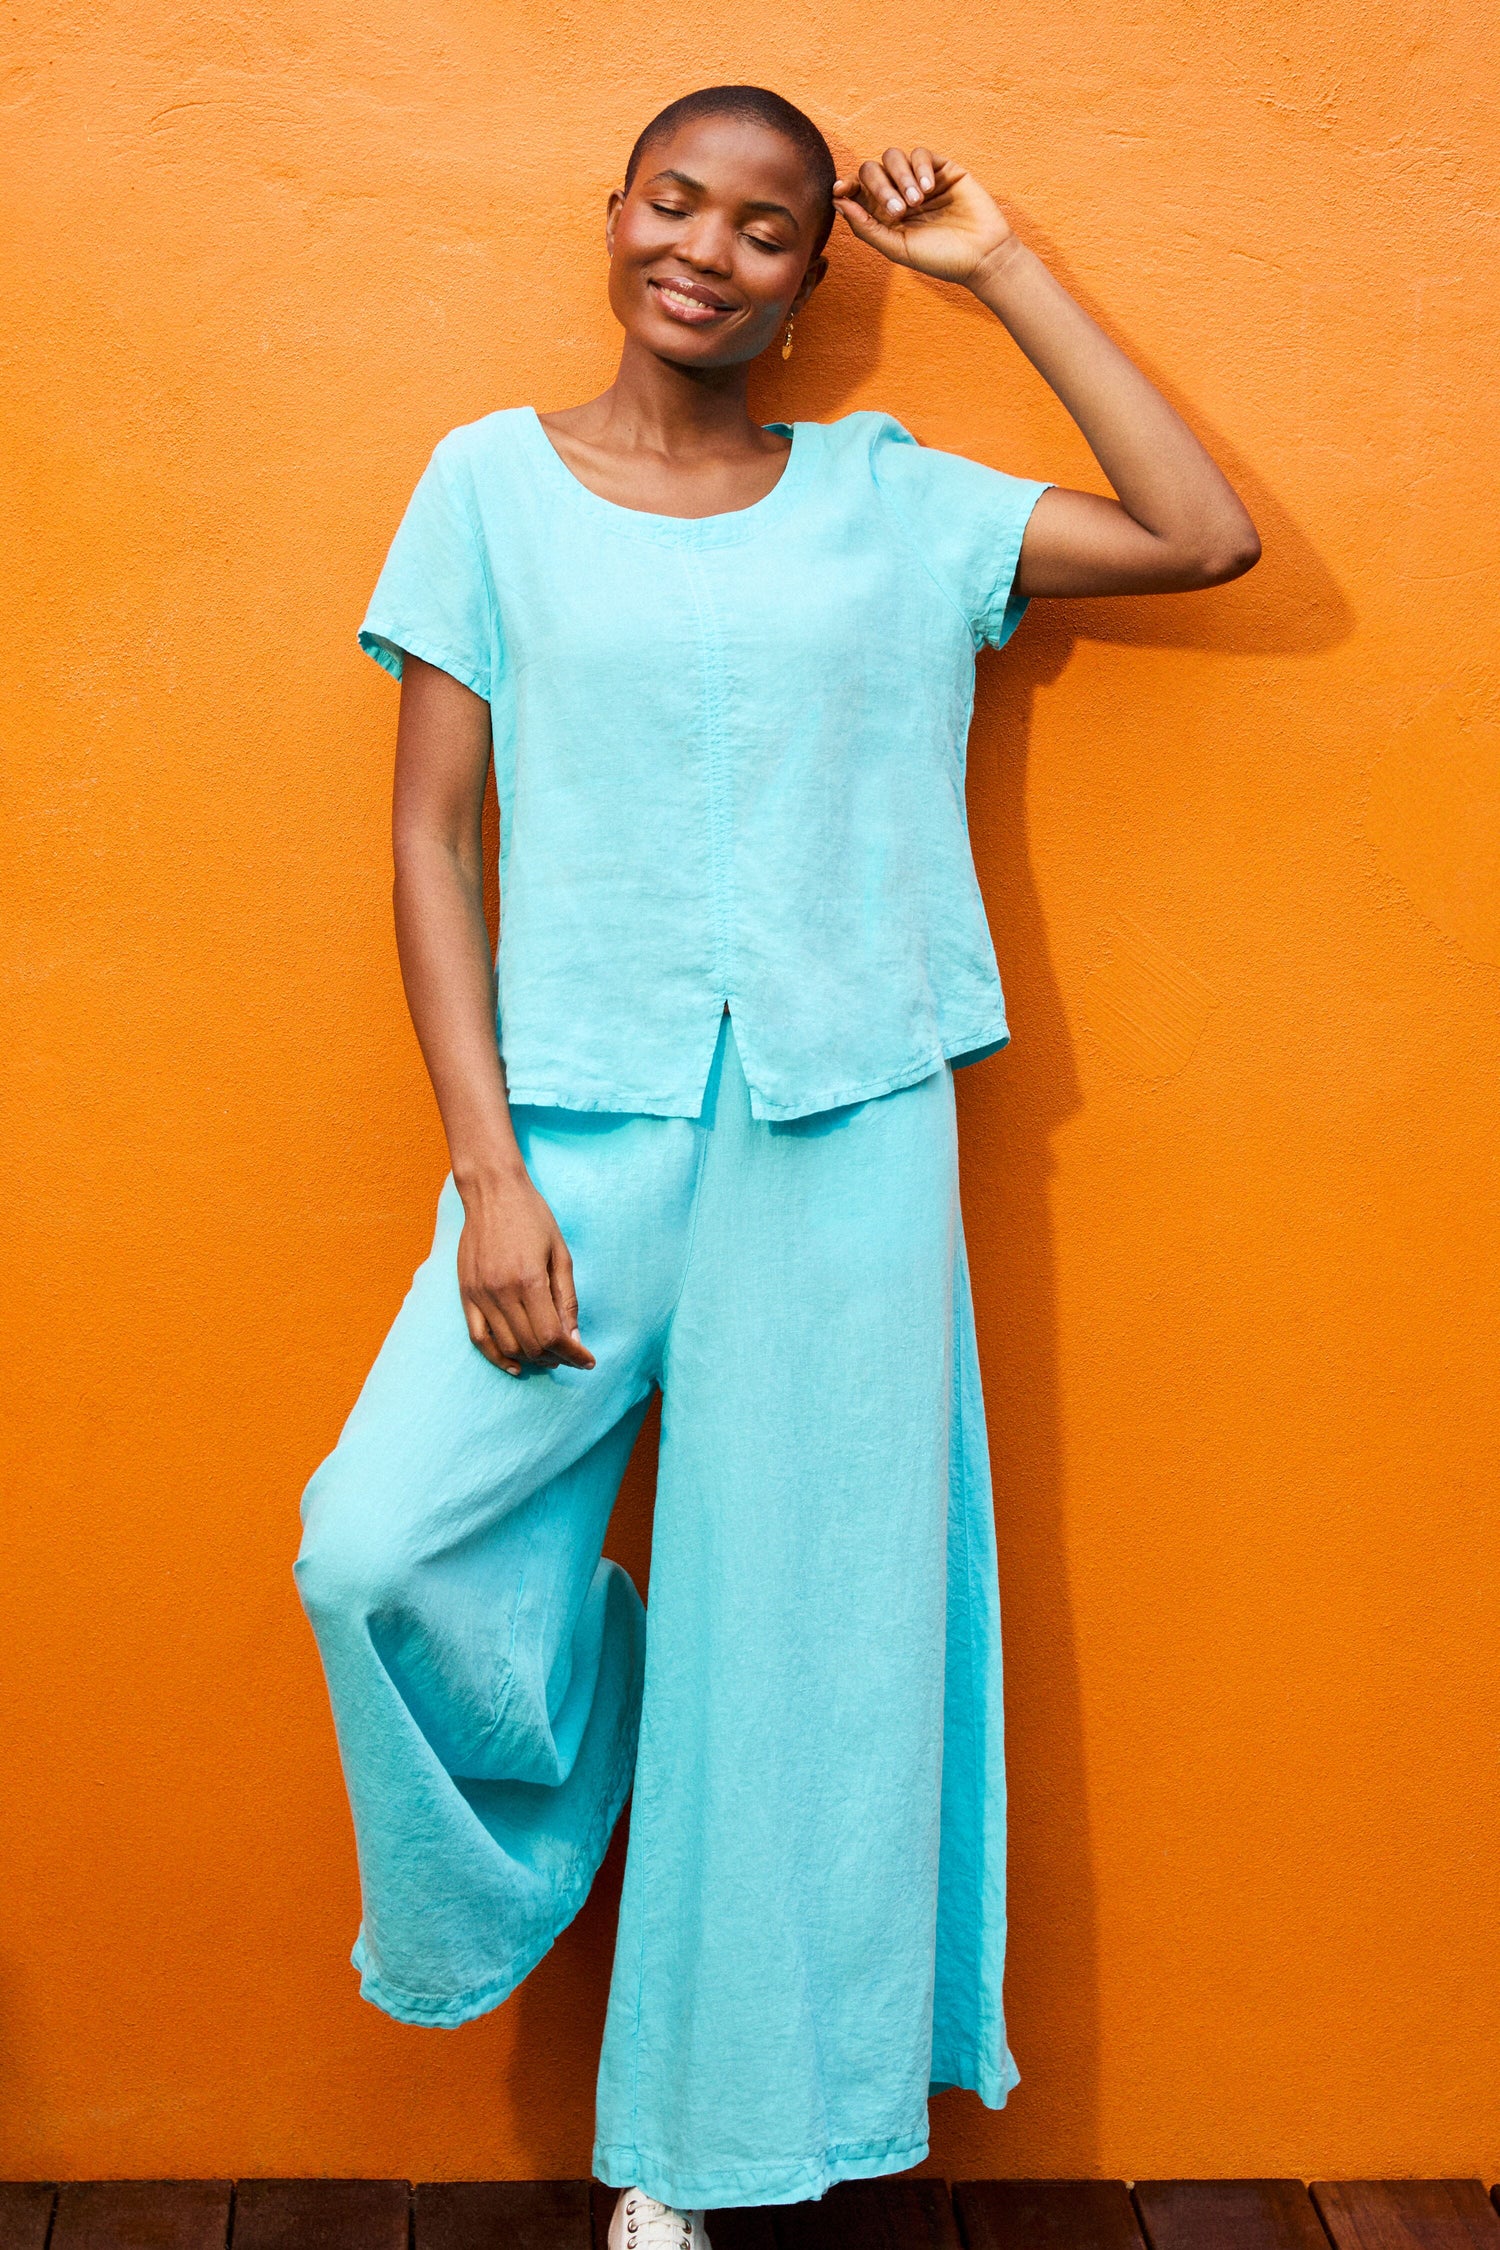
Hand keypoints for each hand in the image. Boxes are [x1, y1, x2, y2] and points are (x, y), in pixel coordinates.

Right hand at [456, 1168, 595, 1376]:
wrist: (492, 1191)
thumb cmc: (533, 1217)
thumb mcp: (561, 1253)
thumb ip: (567, 1298)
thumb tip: (574, 1337)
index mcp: (529, 1279)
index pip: (552, 1336)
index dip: (573, 1355)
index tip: (587, 1360)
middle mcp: (501, 1291)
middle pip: (531, 1345)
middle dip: (557, 1359)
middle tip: (572, 1357)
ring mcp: (480, 1294)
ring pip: (507, 1346)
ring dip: (531, 1359)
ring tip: (550, 1357)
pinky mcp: (465, 1293)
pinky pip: (479, 1337)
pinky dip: (497, 1356)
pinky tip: (515, 1364)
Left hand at [832, 148, 1013, 287]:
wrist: (982, 255)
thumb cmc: (940, 259)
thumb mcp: (897, 248)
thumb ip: (866, 227)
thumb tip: (837, 201)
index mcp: (884, 216)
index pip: (857, 191)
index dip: (846, 185)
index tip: (840, 189)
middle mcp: (899, 195)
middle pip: (872, 171)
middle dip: (879, 187)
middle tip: (899, 210)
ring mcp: (920, 180)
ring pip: (893, 158)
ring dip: (900, 177)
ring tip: (917, 202)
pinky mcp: (942, 169)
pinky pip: (920, 153)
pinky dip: (919, 167)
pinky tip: (928, 188)